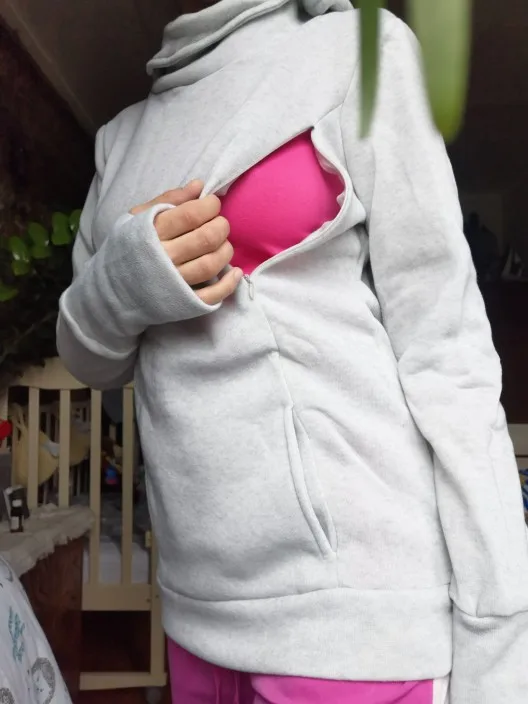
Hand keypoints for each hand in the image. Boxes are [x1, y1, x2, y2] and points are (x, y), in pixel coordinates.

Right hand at [131, 180, 241, 304]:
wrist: (112, 287)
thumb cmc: (129, 246)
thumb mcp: (138, 217)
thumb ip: (168, 199)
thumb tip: (199, 186)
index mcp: (153, 232)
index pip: (192, 214)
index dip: (210, 205)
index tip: (212, 204)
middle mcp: (164, 257)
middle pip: (206, 238)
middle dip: (221, 225)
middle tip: (219, 223)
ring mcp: (174, 282)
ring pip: (211, 264)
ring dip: (226, 250)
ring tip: (223, 243)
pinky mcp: (183, 301)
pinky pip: (211, 296)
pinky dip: (228, 284)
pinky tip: (235, 272)